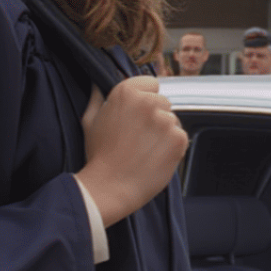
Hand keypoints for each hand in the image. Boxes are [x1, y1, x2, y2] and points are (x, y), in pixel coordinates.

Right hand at [75, 76, 186, 226]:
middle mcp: (148, 102)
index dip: (144, 98)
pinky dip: (172, 146)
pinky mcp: (178, 138)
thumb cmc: (99, 155)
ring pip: (172, 120)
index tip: (136, 114)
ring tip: (144, 149)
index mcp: (127, 92)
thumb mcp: (90, 121)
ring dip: (163, 132)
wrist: (110, 187)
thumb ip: (97, 98)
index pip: (151, 83)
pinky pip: (181, 136)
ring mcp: (165, 120)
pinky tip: (154, 156)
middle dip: (154, 116)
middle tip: (138, 136)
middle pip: (163, 102)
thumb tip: (96, 84)